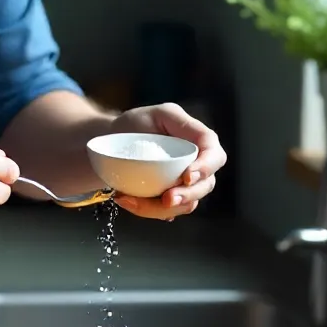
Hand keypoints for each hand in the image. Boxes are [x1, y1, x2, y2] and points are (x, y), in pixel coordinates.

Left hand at [109, 103, 225, 220]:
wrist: (112, 142)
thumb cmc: (133, 125)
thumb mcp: (155, 114)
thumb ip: (173, 123)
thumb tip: (185, 153)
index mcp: (195, 138)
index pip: (214, 153)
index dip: (206, 167)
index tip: (187, 177)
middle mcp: (196, 162)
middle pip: (207, 184)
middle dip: (188, 195)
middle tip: (166, 200)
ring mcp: (184, 182)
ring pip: (188, 204)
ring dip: (162, 208)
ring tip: (130, 199)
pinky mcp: (170, 196)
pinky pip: (169, 212)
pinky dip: (149, 210)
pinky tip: (129, 201)